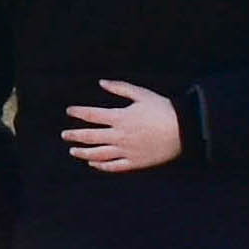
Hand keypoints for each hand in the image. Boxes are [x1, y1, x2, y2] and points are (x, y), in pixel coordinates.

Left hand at [62, 80, 182, 172]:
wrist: (183, 131)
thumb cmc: (163, 109)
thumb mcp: (142, 94)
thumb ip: (120, 88)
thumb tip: (101, 82)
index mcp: (120, 118)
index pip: (91, 115)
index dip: (78, 112)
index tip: (69, 111)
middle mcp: (119, 136)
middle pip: (90, 137)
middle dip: (74, 135)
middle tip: (64, 134)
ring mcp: (126, 151)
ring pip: (98, 155)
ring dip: (83, 153)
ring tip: (73, 151)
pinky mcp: (135, 163)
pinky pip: (113, 167)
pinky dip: (101, 166)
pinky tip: (93, 164)